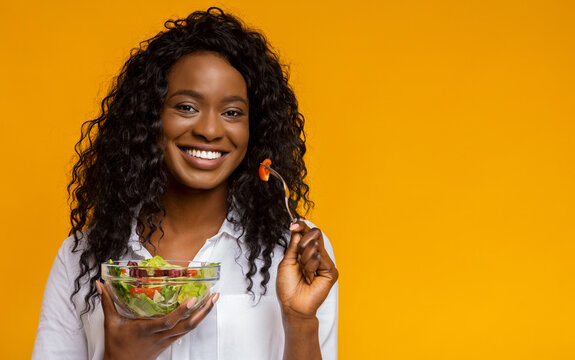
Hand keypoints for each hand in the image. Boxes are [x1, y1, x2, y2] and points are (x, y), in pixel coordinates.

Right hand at [95, 281, 218, 359]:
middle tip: (214, 296)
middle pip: (187, 326)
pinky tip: (201, 310)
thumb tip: (100, 284)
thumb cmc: (116, 345)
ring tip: (213, 300)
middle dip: (203, 311)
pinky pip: (185, 331)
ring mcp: (167, 340)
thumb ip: (107, 302)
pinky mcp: (169, 343)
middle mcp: (160, 336)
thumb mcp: (110, 323)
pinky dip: (195, 320)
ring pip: (189, 329)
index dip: (181, 311)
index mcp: (146, 330)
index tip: (192, 299)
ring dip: (203, 315)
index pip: (167, 322)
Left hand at [276, 221, 338, 318]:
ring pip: (315, 246)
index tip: (293, 225)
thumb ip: (294, 245)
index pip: (309, 233)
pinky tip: (309, 278)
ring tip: (303, 274)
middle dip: (302, 243)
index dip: (302, 226)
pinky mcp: (331, 271)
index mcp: (307, 252)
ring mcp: (326, 263)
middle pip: (316, 234)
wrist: (293, 304)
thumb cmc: (288, 287)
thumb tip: (297, 229)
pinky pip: (319, 258)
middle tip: (298, 258)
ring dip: (303, 261)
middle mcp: (318, 255)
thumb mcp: (287, 261)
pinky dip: (310, 268)